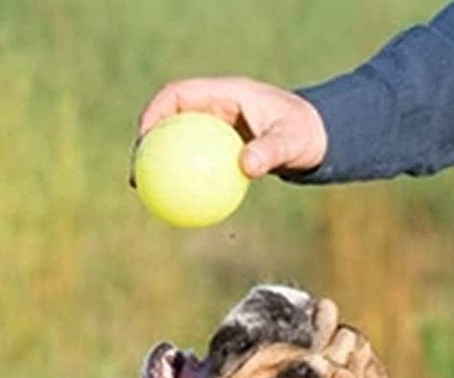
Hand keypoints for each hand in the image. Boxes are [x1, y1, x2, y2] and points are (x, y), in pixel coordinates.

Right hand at [137, 77, 326, 177]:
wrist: (317, 137)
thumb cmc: (305, 134)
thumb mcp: (291, 141)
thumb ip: (270, 151)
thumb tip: (246, 167)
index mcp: (224, 93)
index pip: (178, 95)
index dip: (155, 112)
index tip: (144, 139)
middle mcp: (215, 106)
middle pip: (168, 120)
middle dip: (146, 143)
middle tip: (136, 174)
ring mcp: (216, 127)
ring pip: (178, 142)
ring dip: (159, 164)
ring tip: (145, 192)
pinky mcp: (220, 146)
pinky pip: (196, 161)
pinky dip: (184, 178)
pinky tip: (177, 207)